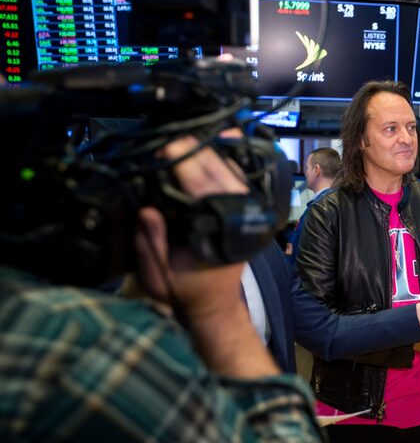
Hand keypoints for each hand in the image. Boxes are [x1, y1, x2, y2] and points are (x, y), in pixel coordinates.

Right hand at [134, 135, 247, 320]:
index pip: (206, 190)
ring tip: (185, 138)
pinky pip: (241, 177)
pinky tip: (220, 140)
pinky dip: (230, 159)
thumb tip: (146, 210)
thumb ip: (150, 245)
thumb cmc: (184, 291)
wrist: (213, 304)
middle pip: (224, 174)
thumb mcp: (159, 275)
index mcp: (220, 235)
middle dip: (196, 152)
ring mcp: (249, 213)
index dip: (185, 165)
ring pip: (236, 172)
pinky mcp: (247, 210)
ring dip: (213, 151)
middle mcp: (241, 220)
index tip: (166, 147)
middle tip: (169, 138)